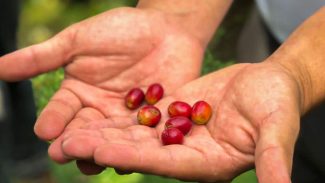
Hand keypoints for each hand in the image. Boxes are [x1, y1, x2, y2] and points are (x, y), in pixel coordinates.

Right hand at [0, 8, 202, 140]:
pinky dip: (137, 148)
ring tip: (95, 161)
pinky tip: (131, 159)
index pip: (61, 111)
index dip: (53, 120)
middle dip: (76, 142)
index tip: (44, 131)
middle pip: (86, 132)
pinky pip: (144, 138)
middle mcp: (100, 111)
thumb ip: (43, 57)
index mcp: (79, 94)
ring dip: (104, 150)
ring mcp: (127, 119)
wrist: (167, 29)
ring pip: (113, 140)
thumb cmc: (121, 30)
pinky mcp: (154, 122)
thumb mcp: (79, 41)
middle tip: (66, 152)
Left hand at [57, 62, 300, 182]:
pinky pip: (144, 115)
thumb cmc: (279, 104)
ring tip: (70, 131)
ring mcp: (180, 133)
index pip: (166, 164)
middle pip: (143, 152)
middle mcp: (189, 153)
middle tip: (67, 145)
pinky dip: (121, 115)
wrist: (271, 82)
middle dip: (107, 146)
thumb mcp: (278, 129)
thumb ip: (273, 159)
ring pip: (137, 134)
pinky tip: (95, 112)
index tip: (102, 151)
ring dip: (105, 132)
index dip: (135, 157)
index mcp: (210, 163)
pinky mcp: (176, 113)